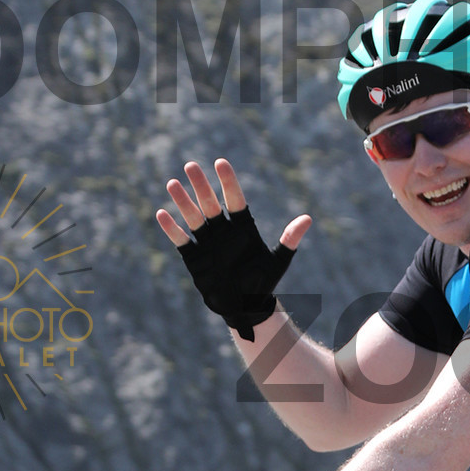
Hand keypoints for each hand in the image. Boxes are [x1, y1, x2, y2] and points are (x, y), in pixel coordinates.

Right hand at [158, 158, 311, 339]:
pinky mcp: (195, 258)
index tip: (220, 163)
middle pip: (210, 204)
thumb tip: (307, 219)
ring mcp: (208, 243)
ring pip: (193, 218)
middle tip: (191, 166)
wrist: (247, 307)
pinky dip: (172, 229)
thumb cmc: (264, 283)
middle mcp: (224, 231)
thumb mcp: (279, 261)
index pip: (235, 200)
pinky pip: (182, 240)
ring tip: (172, 183)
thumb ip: (289, 240)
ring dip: (183, 202)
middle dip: (201, 186)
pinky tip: (162, 214)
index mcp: (244, 228)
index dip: (228, 182)